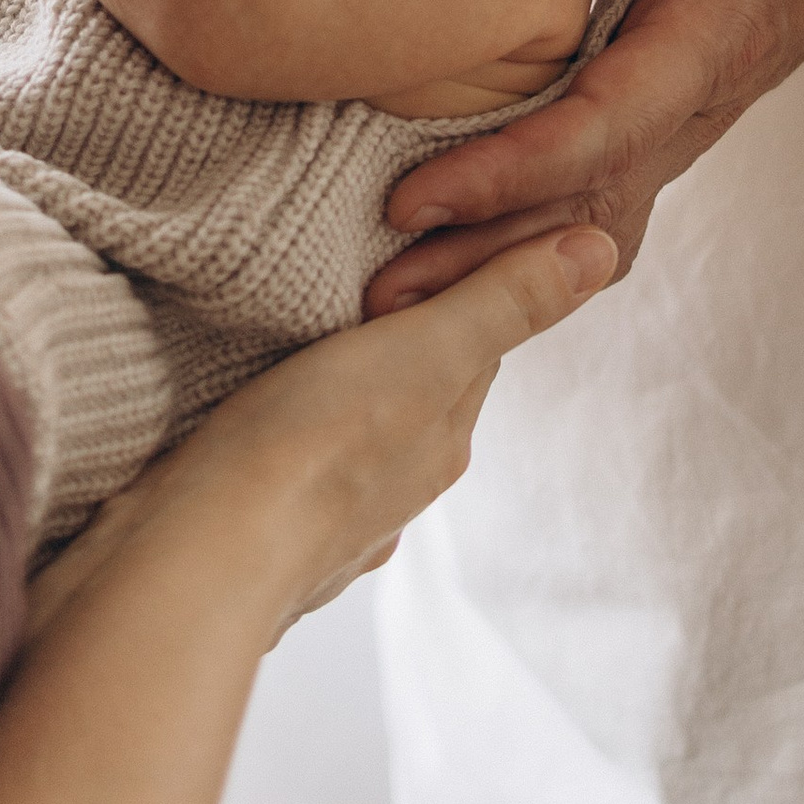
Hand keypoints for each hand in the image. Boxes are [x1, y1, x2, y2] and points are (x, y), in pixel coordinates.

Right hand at [27, 227, 616, 652]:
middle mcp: (399, 491)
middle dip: (391, 345)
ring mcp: (329, 524)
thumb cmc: (313, 448)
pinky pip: (286, 475)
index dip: (448, 290)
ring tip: (292, 349)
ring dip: (332, 398)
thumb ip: (503, 302)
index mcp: (442, 442)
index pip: (467, 348)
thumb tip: (603, 249)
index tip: (416, 241)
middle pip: (410, 395)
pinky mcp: (261, 537)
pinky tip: (249, 427)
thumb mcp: (423, 353)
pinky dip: (280, 443)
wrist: (201, 561)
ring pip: (348, 438)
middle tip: (347, 280)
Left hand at [362, 0, 803, 309]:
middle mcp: (687, 104)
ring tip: (386, 297)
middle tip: (373, 291)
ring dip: (492, 265)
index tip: (421, 198)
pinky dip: (517, 239)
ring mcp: (670, 129)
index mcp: (706, 35)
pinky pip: (587, 200)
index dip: (515, 169)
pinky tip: (442, 253)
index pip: (607, 125)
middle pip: (582, 206)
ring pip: (583, 223)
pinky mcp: (649, 128)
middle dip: (481, 253)